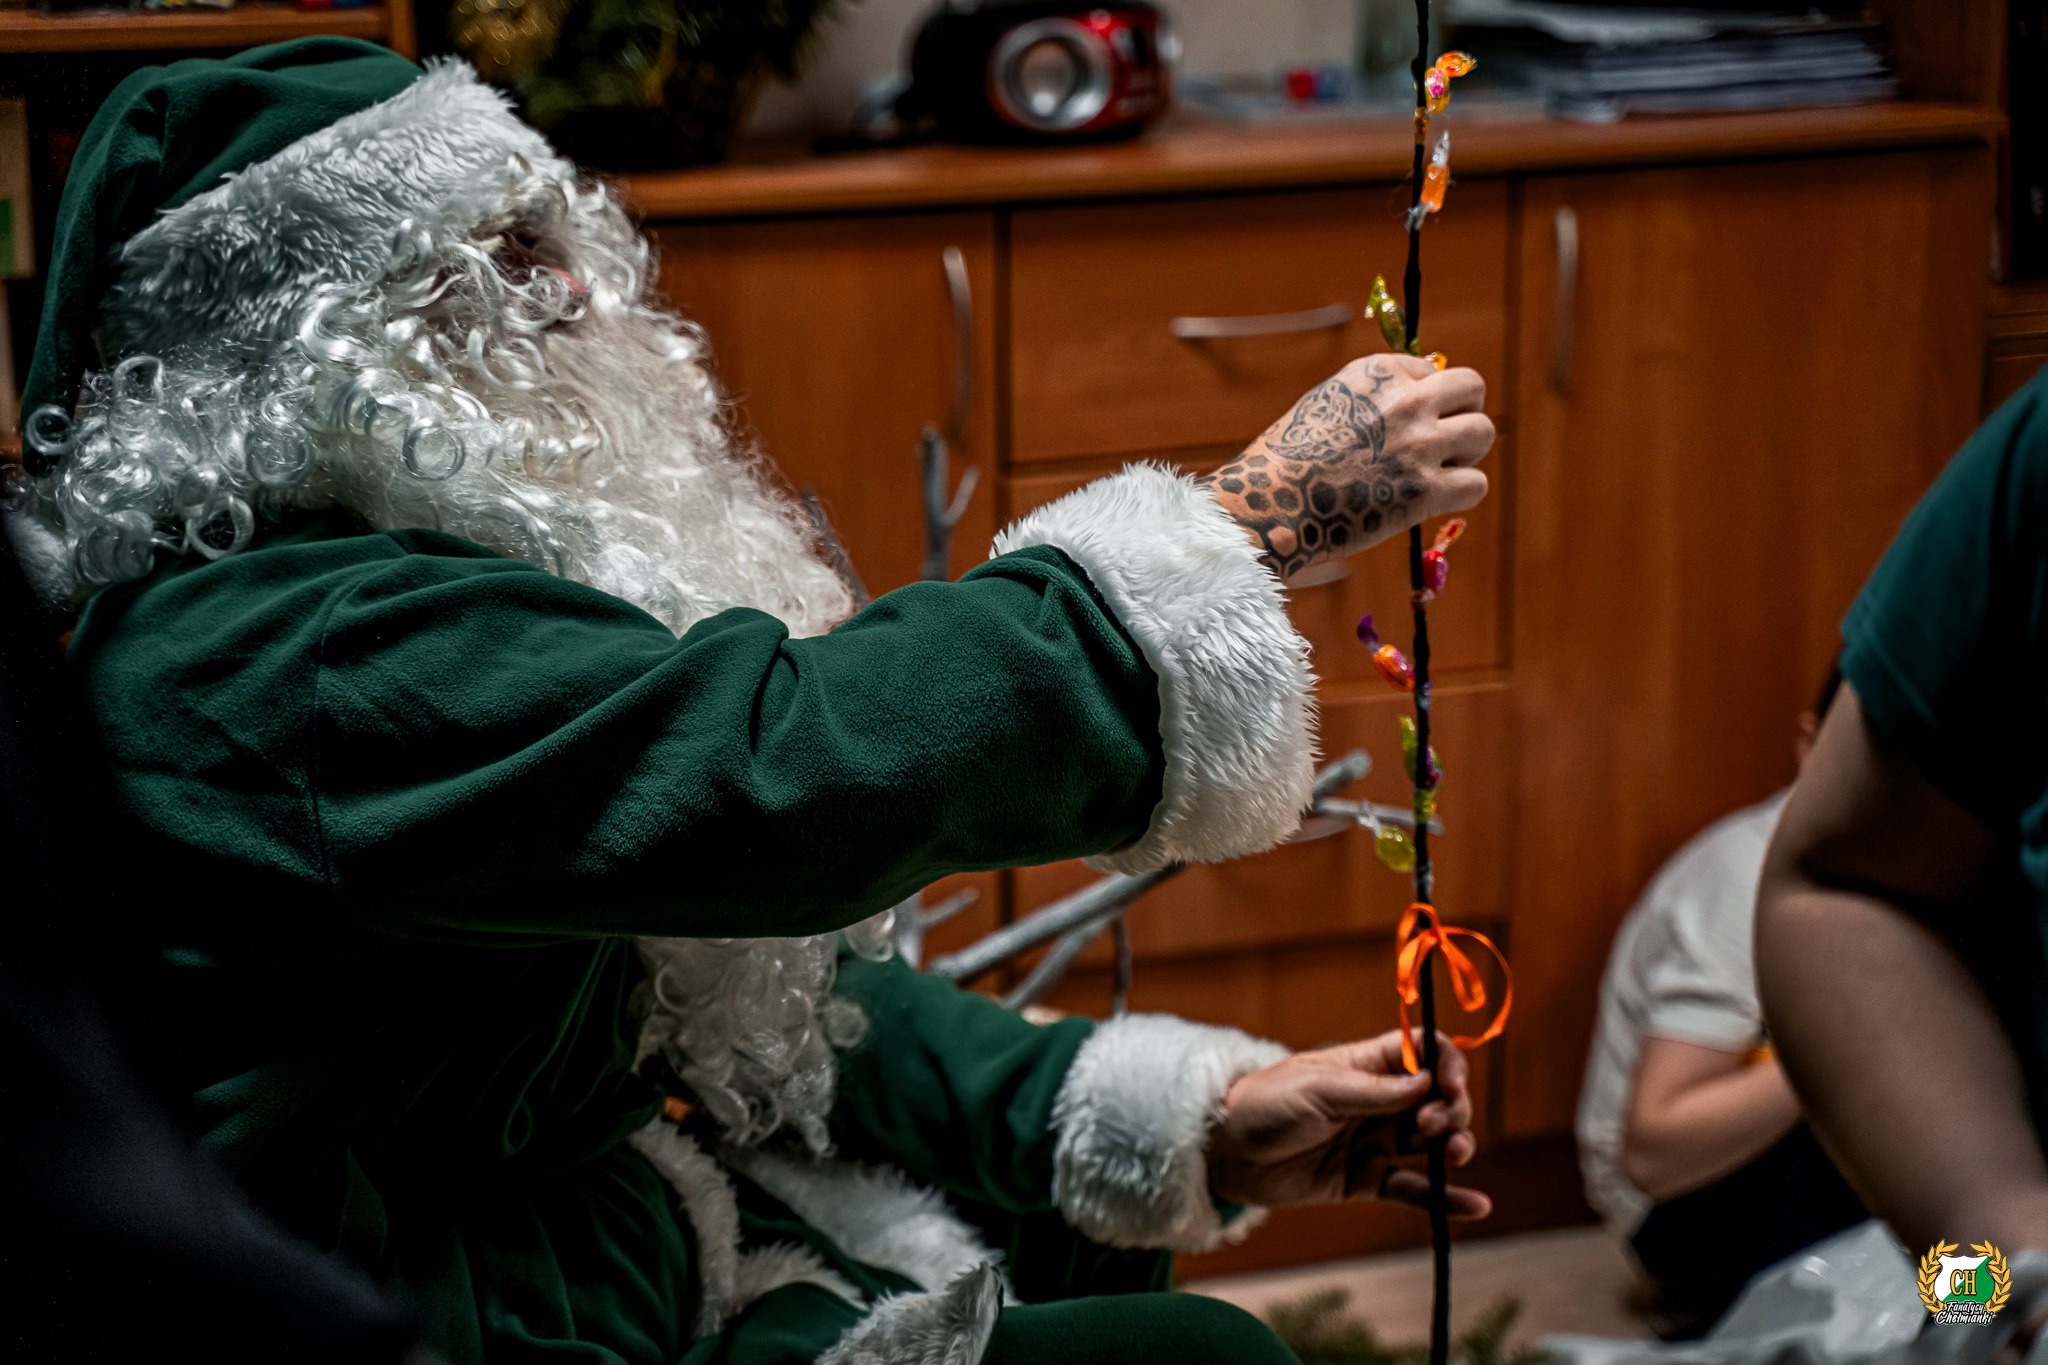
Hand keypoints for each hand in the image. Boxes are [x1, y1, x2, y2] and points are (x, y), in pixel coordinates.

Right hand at [1200, 355, 1491, 579]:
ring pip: (1482, 432)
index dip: (1423, 399)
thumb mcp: (1324, 403)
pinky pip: (1476, 484)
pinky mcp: (1425, 491)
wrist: (1268, 504)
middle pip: (1472, 387)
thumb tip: (1420, 399)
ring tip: (1437, 471)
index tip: (1401, 425)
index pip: (1430, 370)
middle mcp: (1404, 401)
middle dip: (1463, 411)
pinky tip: (1434, 500)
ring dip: (1466, 453)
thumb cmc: (1286, 461)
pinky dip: (1461, 493)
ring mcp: (1418, 446)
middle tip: (1441, 441)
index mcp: (1376, 373)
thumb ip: (1371, 397)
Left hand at [1203, 1030, 1490, 1217]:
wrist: (1224, 1153)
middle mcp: (1379, 1102)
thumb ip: (1373, 1092)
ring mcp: (1375, 1141)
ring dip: (1454, 1146)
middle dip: (1450, 1109)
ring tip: (1453, 1155)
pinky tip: (1476, 1205)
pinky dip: (1445, 1198)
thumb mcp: (1317, 1090)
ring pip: (1433, 1143)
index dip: (1445, 1065)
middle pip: (1438, 1099)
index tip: (1447, 1085)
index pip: (1424, 1053)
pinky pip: (1414, 1189)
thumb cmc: (1263, 1105)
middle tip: (1432, 1125)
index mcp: (1366, 1065)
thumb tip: (1427, 1084)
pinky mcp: (1366, 1180)